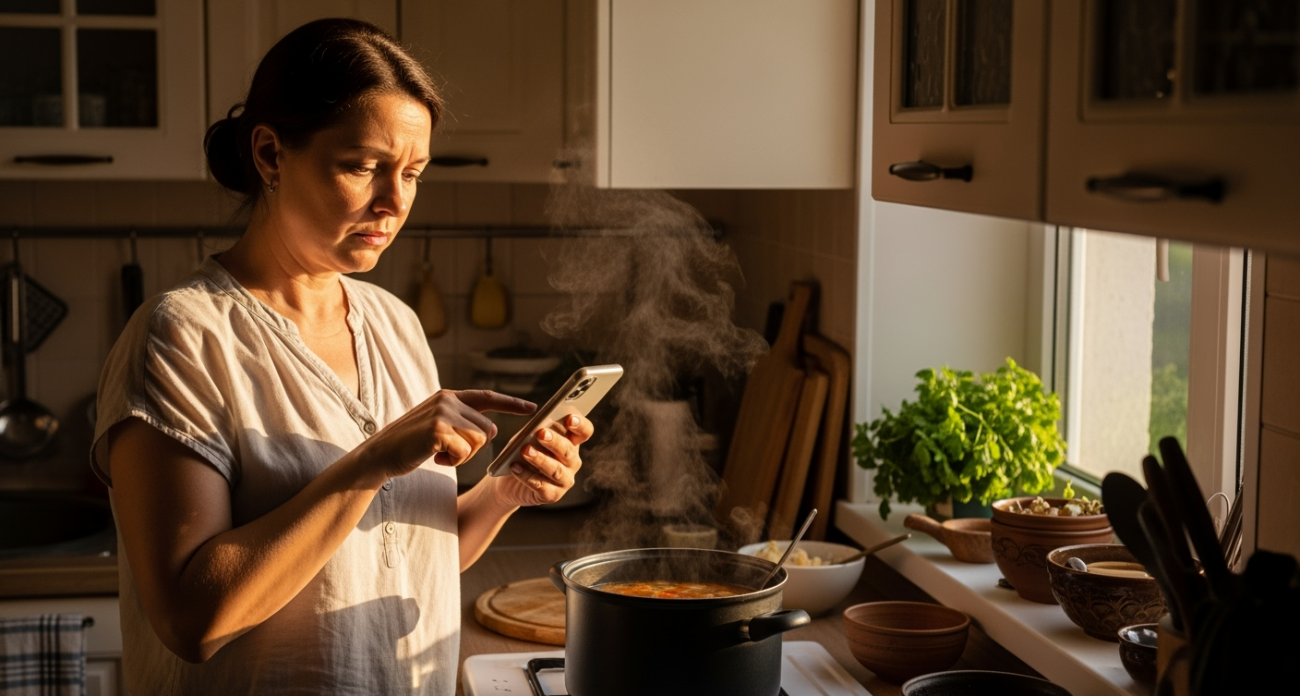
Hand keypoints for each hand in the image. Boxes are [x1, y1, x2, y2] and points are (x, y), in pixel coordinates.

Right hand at [364, 389, 535, 479]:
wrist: (380, 455)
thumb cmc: (410, 445)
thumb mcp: (437, 425)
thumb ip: (461, 420)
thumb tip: (491, 430)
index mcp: (449, 397)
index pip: (487, 397)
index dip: (511, 403)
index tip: (532, 408)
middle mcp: (448, 400)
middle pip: (487, 429)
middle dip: (473, 448)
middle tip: (447, 452)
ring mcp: (443, 413)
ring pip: (479, 441)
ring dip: (463, 456)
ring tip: (440, 454)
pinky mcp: (438, 430)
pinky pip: (465, 453)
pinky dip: (453, 463)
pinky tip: (435, 459)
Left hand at [492, 414, 594, 507]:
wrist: (508, 480)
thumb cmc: (523, 451)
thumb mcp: (528, 437)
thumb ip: (536, 430)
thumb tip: (538, 426)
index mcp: (571, 442)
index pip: (584, 431)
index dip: (580, 425)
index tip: (569, 418)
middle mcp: (572, 461)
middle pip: (569, 450)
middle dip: (555, 441)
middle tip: (540, 433)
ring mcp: (565, 480)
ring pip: (556, 470)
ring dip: (540, 459)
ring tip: (525, 451)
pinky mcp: (552, 495)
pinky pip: (542, 486)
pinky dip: (527, 476)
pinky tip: (515, 467)